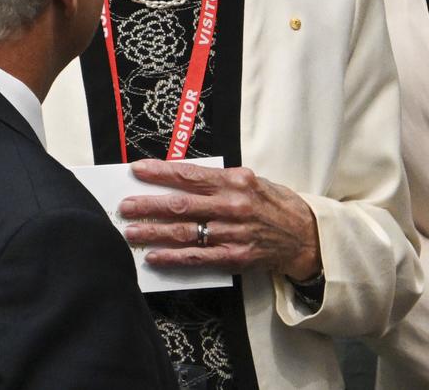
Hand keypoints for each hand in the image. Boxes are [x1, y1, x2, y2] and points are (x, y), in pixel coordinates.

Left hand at [118, 159, 320, 279]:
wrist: (303, 235)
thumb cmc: (273, 203)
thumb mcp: (250, 180)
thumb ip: (218, 180)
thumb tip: (180, 178)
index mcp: (236, 180)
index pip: (190, 174)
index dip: (161, 172)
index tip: (137, 170)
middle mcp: (233, 205)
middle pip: (181, 204)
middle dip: (149, 205)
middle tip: (125, 206)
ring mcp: (232, 233)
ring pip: (184, 232)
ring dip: (154, 232)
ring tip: (131, 231)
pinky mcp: (234, 257)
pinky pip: (197, 258)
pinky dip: (172, 257)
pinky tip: (154, 257)